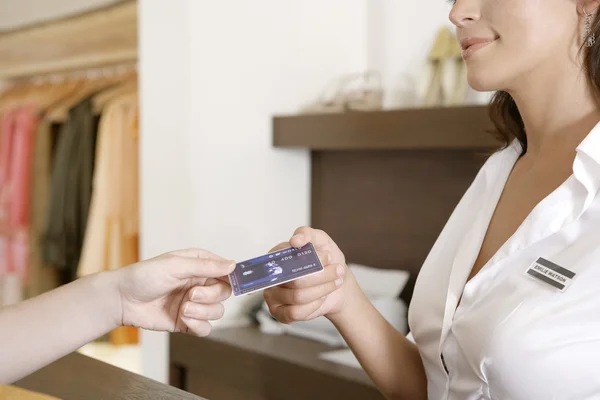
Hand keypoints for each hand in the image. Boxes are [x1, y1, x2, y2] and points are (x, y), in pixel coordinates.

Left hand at [115, 249, 235, 335]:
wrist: (122, 300)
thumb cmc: (145, 276)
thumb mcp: (176, 265)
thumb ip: (206, 266)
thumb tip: (233, 265)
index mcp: (200, 265)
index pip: (227, 270)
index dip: (234, 278)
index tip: (239, 284)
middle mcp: (200, 283)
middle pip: (225, 293)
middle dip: (210, 296)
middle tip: (191, 295)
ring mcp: (194, 304)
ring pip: (217, 312)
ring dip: (202, 312)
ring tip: (183, 309)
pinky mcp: (187, 322)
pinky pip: (206, 328)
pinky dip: (198, 325)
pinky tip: (184, 320)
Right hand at [264, 227, 357, 323]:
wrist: (337, 282)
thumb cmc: (326, 260)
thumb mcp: (321, 240)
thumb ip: (307, 234)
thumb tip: (295, 240)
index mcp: (277, 256)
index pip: (284, 258)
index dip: (308, 259)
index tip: (327, 256)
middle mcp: (271, 275)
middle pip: (294, 279)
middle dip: (321, 276)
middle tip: (337, 270)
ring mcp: (272, 296)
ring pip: (297, 297)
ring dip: (322, 290)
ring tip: (333, 282)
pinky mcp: (279, 313)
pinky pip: (295, 312)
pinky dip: (314, 305)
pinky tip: (321, 298)